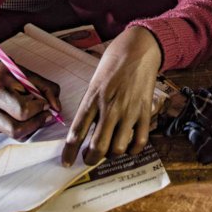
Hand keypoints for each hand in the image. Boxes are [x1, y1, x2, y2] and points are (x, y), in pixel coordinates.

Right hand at [0, 61, 60, 139]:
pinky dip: (27, 130)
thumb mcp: (30, 76)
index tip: (45, 103)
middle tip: (47, 114)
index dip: (38, 109)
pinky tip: (30, 119)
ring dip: (33, 128)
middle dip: (37, 123)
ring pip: (16, 136)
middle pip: (16, 129)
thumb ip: (47, 89)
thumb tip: (57, 109)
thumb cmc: (11, 75)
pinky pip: (14, 136)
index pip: (22, 110)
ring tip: (39, 116)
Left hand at [62, 27, 160, 165]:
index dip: (70, 151)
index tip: (66, 162)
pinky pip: (140, 141)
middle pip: (98, 146)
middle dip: (91, 158)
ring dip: (111, 155)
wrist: (139, 49)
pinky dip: (133, 149)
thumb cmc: (113, 62)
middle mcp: (110, 107)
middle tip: (89, 158)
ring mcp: (129, 111)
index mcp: (93, 98)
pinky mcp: (145, 111)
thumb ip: (91, 105)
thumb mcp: (95, 81)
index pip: (77, 131)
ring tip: (109, 151)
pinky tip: (128, 146)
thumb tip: (86, 129)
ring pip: (118, 148)